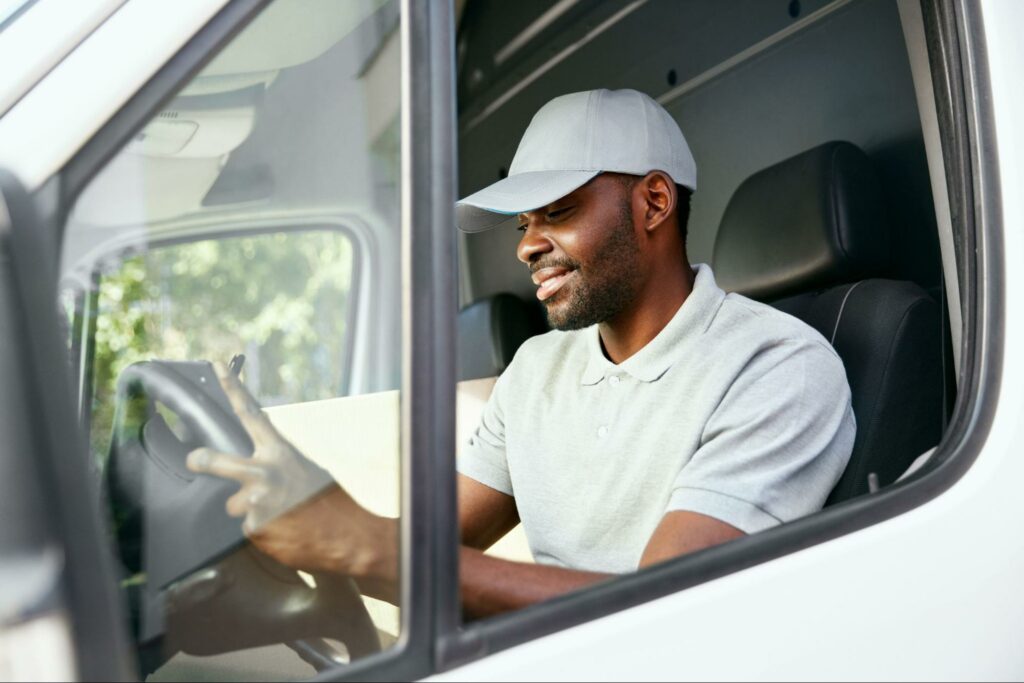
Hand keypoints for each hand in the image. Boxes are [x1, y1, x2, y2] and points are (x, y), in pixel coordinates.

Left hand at [185, 364, 396, 581]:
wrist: (347, 535)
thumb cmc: (327, 501)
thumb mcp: (304, 470)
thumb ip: (275, 463)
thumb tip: (249, 469)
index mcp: (280, 452)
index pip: (250, 414)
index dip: (231, 388)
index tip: (215, 366)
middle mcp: (265, 472)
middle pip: (217, 460)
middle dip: (202, 460)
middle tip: (194, 459)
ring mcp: (257, 500)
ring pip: (233, 505)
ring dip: (248, 511)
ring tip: (276, 515)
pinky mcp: (255, 527)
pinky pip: (247, 528)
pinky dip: (261, 531)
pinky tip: (281, 531)